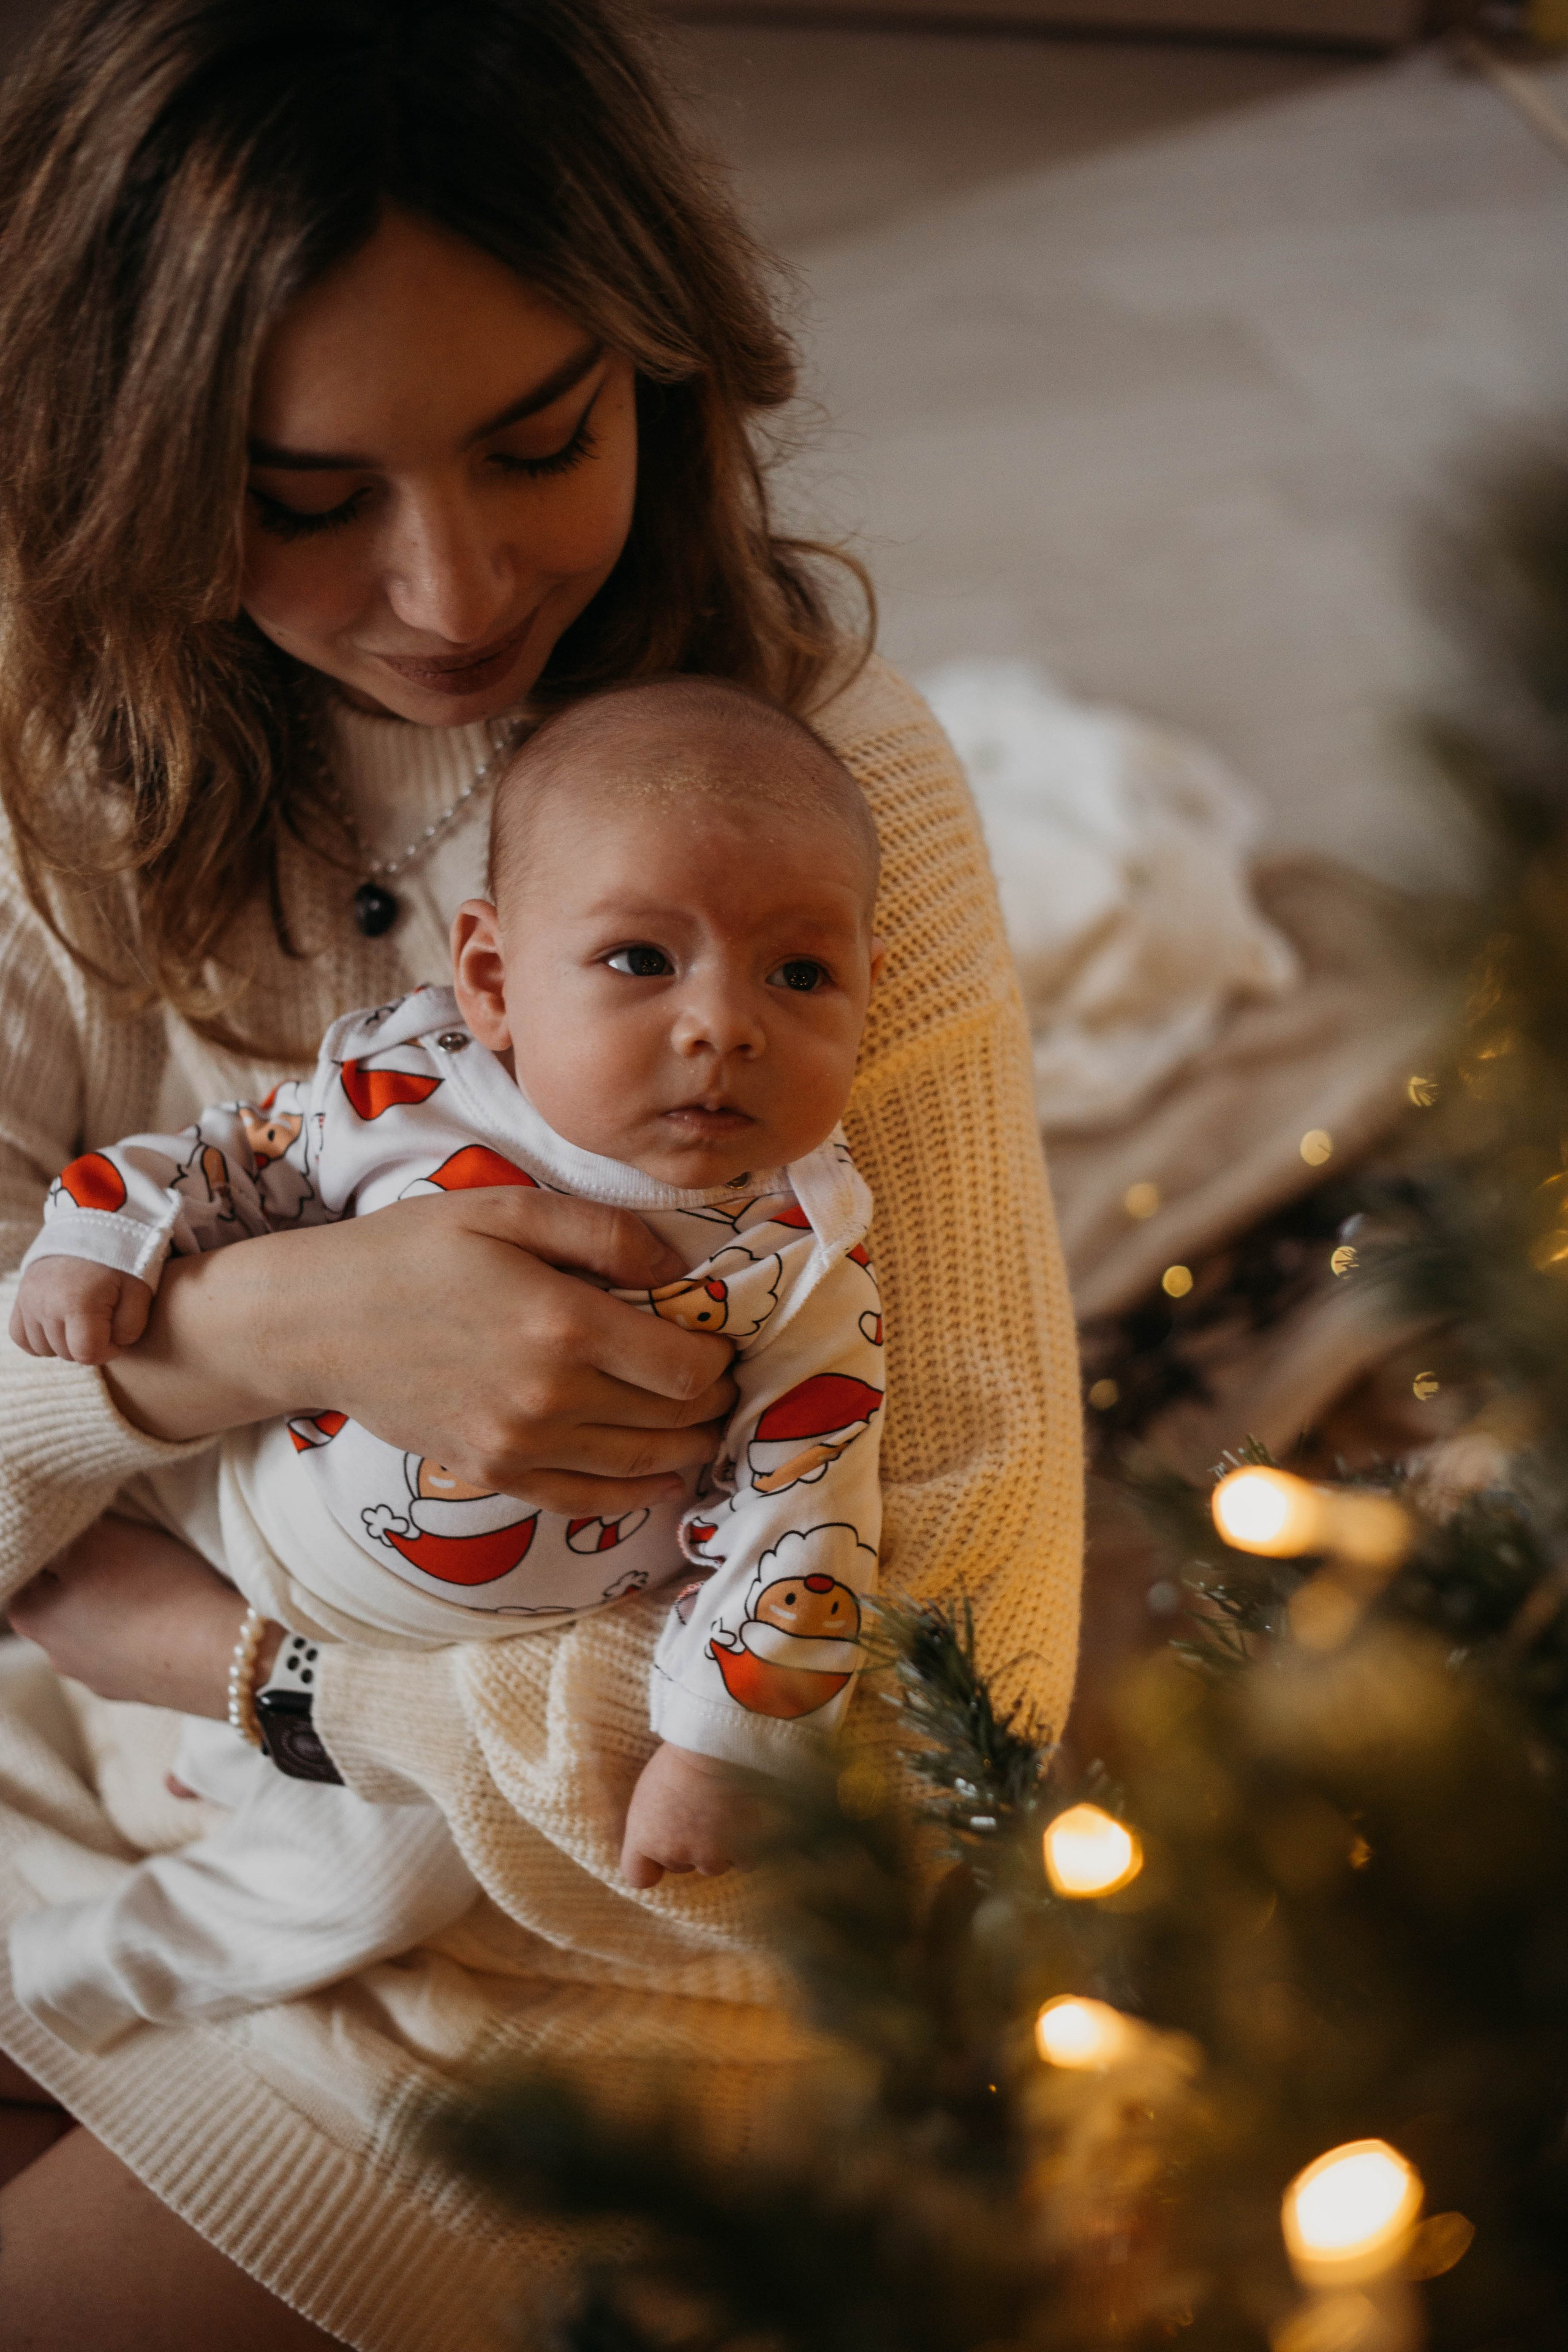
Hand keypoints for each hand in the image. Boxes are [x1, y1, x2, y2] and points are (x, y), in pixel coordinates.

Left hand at [8, 1515, 281, 1716]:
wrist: (218, 1655)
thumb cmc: (155, 1587)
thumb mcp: (102, 1535)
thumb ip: (65, 1529)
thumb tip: (49, 1527)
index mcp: (32, 1615)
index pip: (25, 1569)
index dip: (57, 1545)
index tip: (90, 1531)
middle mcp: (55, 1655)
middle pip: (58, 1599)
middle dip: (83, 1575)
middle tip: (123, 1550)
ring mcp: (96, 1678)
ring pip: (95, 1627)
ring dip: (114, 1606)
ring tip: (152, 1584)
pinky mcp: (136, 1689)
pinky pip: (129, 1650)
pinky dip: (142, 1631)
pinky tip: (170, 1615)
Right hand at [10, 1261, 150, 1364]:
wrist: (93, 1225)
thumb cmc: (122, 1260)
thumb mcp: (140, 1290)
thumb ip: (131, 1326)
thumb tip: (112, 1345)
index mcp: (77, 1304)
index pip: (88, 1354)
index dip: (109, 1350)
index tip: (118, 1331)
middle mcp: (45, 1305)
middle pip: (67, 1353)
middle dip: (89, 1344)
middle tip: (103, 1320)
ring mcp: (28, 1301)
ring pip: (44, 1348)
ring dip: (65, 1343)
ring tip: (83, 1319)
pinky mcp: (20, 1297)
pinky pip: (21, 1337)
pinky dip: (39, 1338)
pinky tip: (59, 1325)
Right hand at [103, 1188, 737, 1516]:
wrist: (318, 1320)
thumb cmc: (414, 1249)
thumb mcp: (511, 1209)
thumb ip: (605, 1235)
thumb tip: (681, 1270)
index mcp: (566, 1325)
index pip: (687, 1367)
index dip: (719, 1356)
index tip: (719, 1336)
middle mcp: (552, 1397)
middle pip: (673, 1418)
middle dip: (711, 1399)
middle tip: (721, 1377)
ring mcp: (521, 1444)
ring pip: (641, 1463)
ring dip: (687, 1446)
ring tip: (704, 1422)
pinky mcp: (493, 1472)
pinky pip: (585, 1500)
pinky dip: (634, 1493)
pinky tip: (662, 1478)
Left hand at [619, 1741, 769, 1888]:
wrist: (716, 1747)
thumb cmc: (678, 1759)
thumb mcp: (649, 1790)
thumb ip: (652, 1822)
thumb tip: (661, 1832)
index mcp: (645, 1838)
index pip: (638, 1877)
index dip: (649, 1866)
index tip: (659, 1851)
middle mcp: (674, 1854)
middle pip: (681, 1866)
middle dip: (688, 1846)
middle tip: (697, 1812)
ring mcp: (709, 1855)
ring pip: (715, 1865)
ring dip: (718, 1847)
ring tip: (723, 1812)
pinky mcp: (740, 1850)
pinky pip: (744, 1861)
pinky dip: (746, 1845)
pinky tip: (745, 1820)